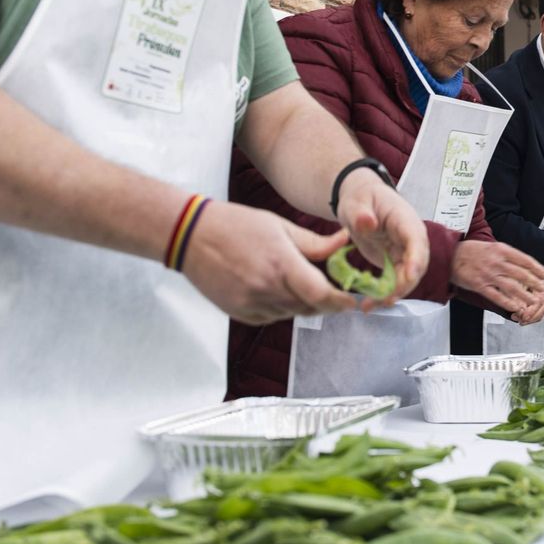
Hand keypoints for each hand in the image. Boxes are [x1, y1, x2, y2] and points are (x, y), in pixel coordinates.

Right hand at [183, 202, 359, 324]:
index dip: (341, 302)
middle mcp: (267, 289)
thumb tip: (344, 243)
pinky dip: (280, 307)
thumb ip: (315, 243)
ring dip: (301, 303)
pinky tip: (273, 287)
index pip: (321, 295)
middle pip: (310, 307)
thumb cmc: (236, 225)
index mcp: (281, 264)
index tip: (351, 300)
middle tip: (330, 288)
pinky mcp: (240, 314)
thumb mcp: (280, 226)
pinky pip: (272, 317)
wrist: (191, 237)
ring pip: (292, 314)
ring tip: (294, 280)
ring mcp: (251, 304)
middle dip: (324, 301)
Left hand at [334, 169, 429, 303]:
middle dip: (404, 284)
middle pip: (417, 264)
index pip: (416, 240)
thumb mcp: (355, 203)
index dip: (415, 259)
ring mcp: (406, 251)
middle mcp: (411, 237)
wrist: (361, 201)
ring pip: (408, 277)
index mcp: (405, 219)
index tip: (409, 276)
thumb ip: (360, 213)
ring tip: (370, 306)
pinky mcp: (397, 262)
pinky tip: (369, 304)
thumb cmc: (361, 198)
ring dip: (393, 294)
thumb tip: (367, 222)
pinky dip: (384, 294)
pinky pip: (396, 281)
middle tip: (385, 300)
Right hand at [450, 239, 543, 324]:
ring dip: (524, 295)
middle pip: (520, 274)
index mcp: (500, 250)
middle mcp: (496, 262)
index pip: (524, 259)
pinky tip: (515, 307)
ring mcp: (488, 275)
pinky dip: (507, 303)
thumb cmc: (470, 251)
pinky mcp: (480, 286)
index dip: (536, 268)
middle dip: (534, 282)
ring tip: (533, 301)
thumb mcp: (491, 246)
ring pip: (511, 287)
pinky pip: (496, 296)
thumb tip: (522, 262)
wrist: (449, 255)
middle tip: (543, 288)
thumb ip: (506, 254)